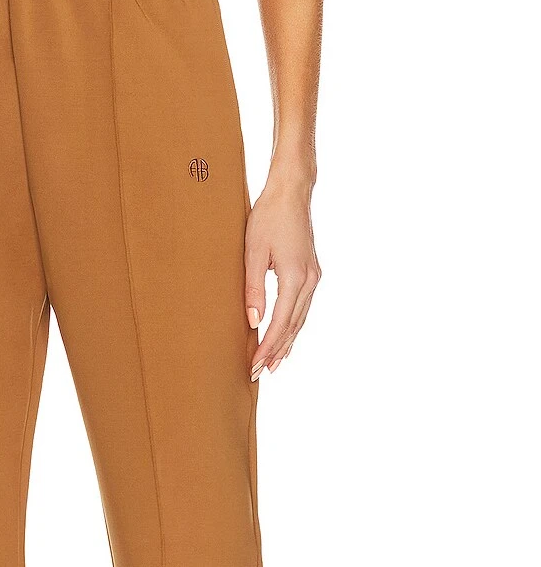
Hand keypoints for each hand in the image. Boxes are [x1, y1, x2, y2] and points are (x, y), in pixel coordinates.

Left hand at [244, 177, 319, 379]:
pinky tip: (285, 338)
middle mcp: (309, 280)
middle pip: (293, 326)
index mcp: (294, 276)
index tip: (254, 365)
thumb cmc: (268, 217)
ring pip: (300, 320)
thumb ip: (252, 288)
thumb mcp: (252, 252)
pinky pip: (303, 308)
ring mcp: (314, 277)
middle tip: (259, 373)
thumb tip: (253, 322)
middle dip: (276, 352)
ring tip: (273, 364)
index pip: (280, 322)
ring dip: (287, 343)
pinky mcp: (312, 273)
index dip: (267, 347)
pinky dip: (293, 327)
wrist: (291, 193)